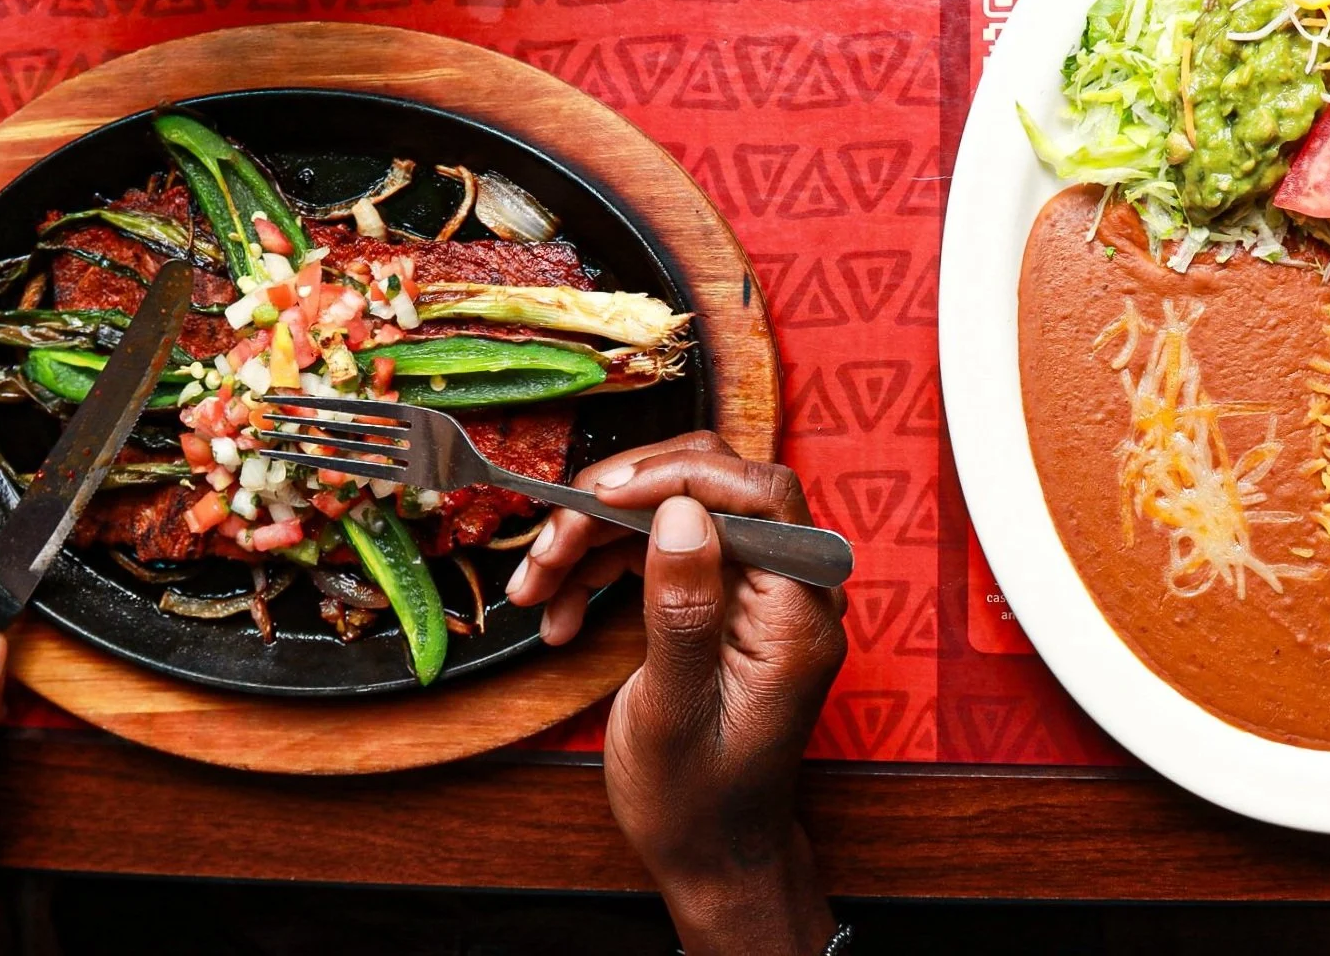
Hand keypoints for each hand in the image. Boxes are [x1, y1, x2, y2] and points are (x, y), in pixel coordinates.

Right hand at [506, 434, 847, 955]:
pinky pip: (654, 555)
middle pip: (705, 492)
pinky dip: (598, 572)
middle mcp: (783, 588)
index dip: (679, 474)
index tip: (602, 494)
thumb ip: (682, 610)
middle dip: (618, 507)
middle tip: (549, 544)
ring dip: (592, 542)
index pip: (758, 494)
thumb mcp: (675, 712)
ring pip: (668, 517)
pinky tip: (556, 615)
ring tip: (533, 589)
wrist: (710, 854)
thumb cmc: (699, 802)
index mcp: (797, 611)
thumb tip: (682, 512)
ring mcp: (748, 592)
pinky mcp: (714, 602)